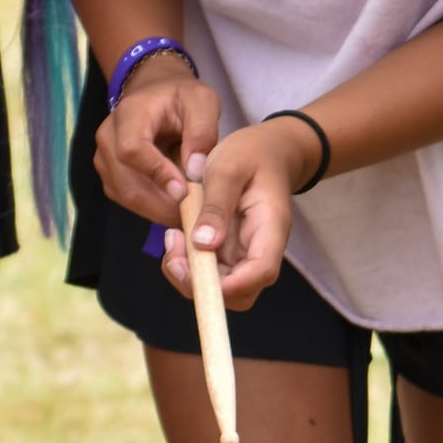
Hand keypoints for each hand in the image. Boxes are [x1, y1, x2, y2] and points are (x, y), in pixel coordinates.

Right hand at [94, 57, 222, 232]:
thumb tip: (195, 171)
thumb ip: (202, 131)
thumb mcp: (202, 101)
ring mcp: (104, 159)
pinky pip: (127, 200)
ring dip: (158, 210)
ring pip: (126, 196)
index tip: (184, 191)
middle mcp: (107, 137)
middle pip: (126, 182)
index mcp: (129, 114)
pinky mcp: (110, 176)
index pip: (131, 149)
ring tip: (190, 213)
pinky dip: (153, 209)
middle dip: (161, 204)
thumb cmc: (181, 97)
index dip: (156, 173)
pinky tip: (176, 208)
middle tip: (195, 214)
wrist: (156, 93)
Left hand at [155, 117, 307, 310]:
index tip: (198, 276)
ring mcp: (244, 253)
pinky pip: (208, 271)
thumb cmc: (251, 154)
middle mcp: (260, 248)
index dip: (232, 285)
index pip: (262, 272)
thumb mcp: (228, 168)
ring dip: (189, 275)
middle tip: (173, 256)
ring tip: (172, 239)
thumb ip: (216, 205)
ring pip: (220, 288)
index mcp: (270, 227)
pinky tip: (176, 237)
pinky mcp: (228, 251)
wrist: (267, 150)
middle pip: (239, 292)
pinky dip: (187, 263)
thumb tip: (203, 245)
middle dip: (202, 286)